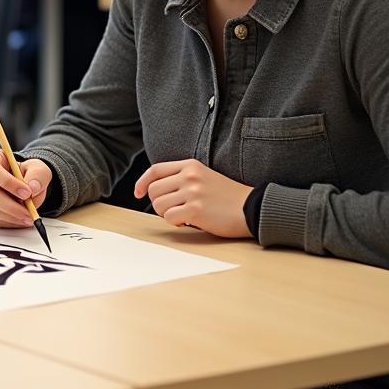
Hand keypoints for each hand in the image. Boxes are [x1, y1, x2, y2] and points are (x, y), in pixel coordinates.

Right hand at [0, 148, 53, 228]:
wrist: (22, 184)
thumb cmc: (26, 173)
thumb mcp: (37, 168)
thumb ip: (38, 175)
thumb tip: (33, 187)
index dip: (7, 182)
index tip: (26, 192)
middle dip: (10, 205)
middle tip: (30, 211)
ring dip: (10, 216)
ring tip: (28, 217)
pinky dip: (8, 222)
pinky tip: (21, 219)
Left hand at [134, 159, 252, 236]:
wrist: (251, 208)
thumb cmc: (226, 197)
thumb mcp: (203, 177)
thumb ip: (181, 178)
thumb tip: (152, 190)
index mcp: (190, 165)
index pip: (155, 170)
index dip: (142, 182)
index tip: (138, 192)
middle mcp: (189, 176)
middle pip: (153, 190)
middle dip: (158, 203)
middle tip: (173, 209)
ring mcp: (192, 192)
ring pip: (158, 205)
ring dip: (167, 214)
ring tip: (183, 215)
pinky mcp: (195, 209)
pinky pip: (169, 218)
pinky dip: (176, 223)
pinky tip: (189, 222)